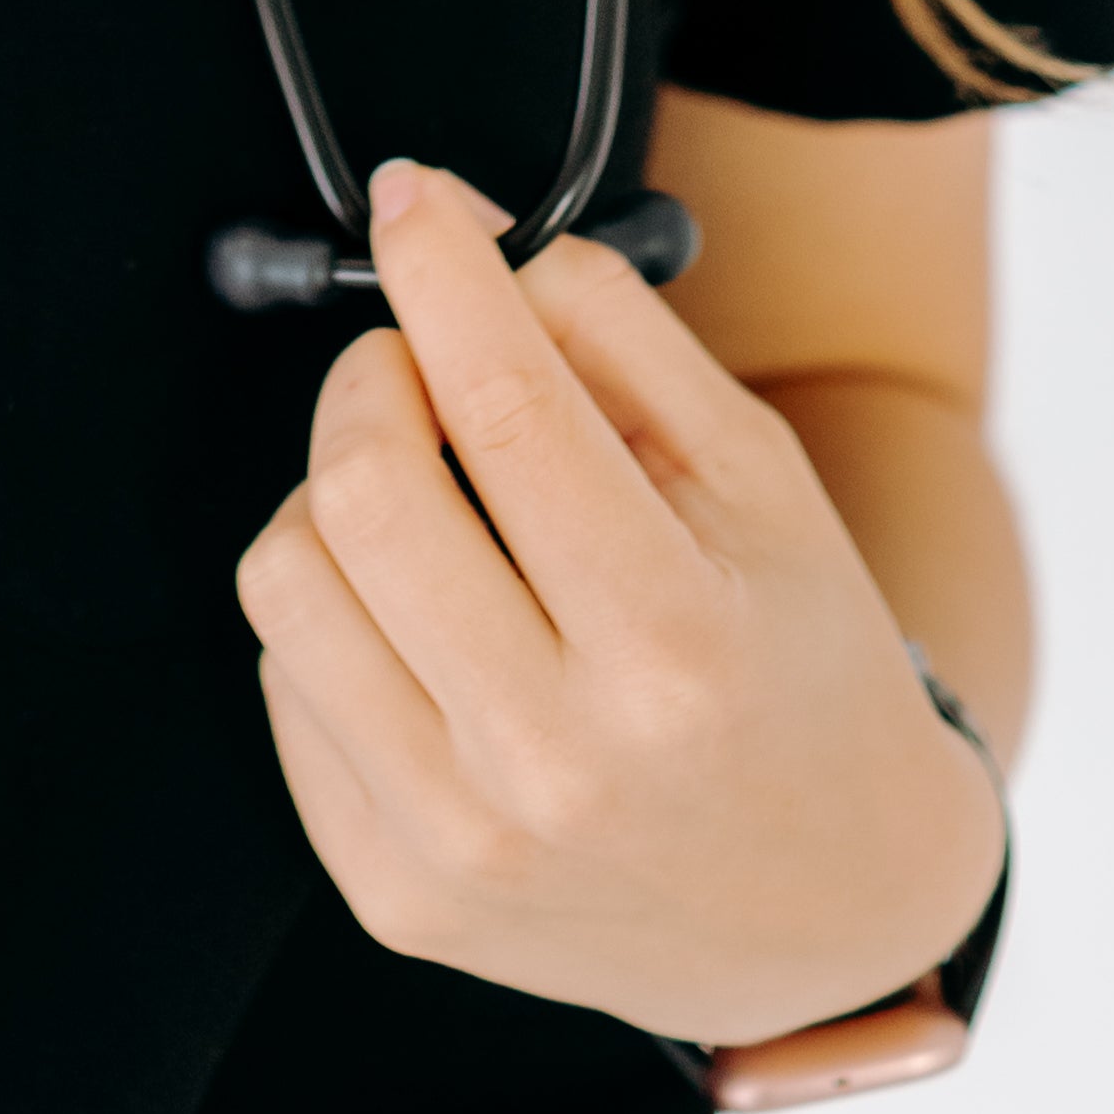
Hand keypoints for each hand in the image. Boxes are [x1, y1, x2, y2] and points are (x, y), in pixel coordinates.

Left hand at [234, 164, 1004, 1046]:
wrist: (831, 913)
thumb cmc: (797, 669)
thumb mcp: (759, 477)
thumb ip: (618, 332)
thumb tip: (473, 237)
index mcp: (676, 647)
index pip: (505, 407)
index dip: (440, 271)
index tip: (413, 200)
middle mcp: (561, 763)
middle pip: (364, 487)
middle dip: (378, 374)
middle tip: (426, 367)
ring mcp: (465, 846)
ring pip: (288, 577)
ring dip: (338, 494)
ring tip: (427, 502)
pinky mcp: (397, 896)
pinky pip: (282, 685)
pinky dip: (337, 614)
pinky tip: (424, 619)